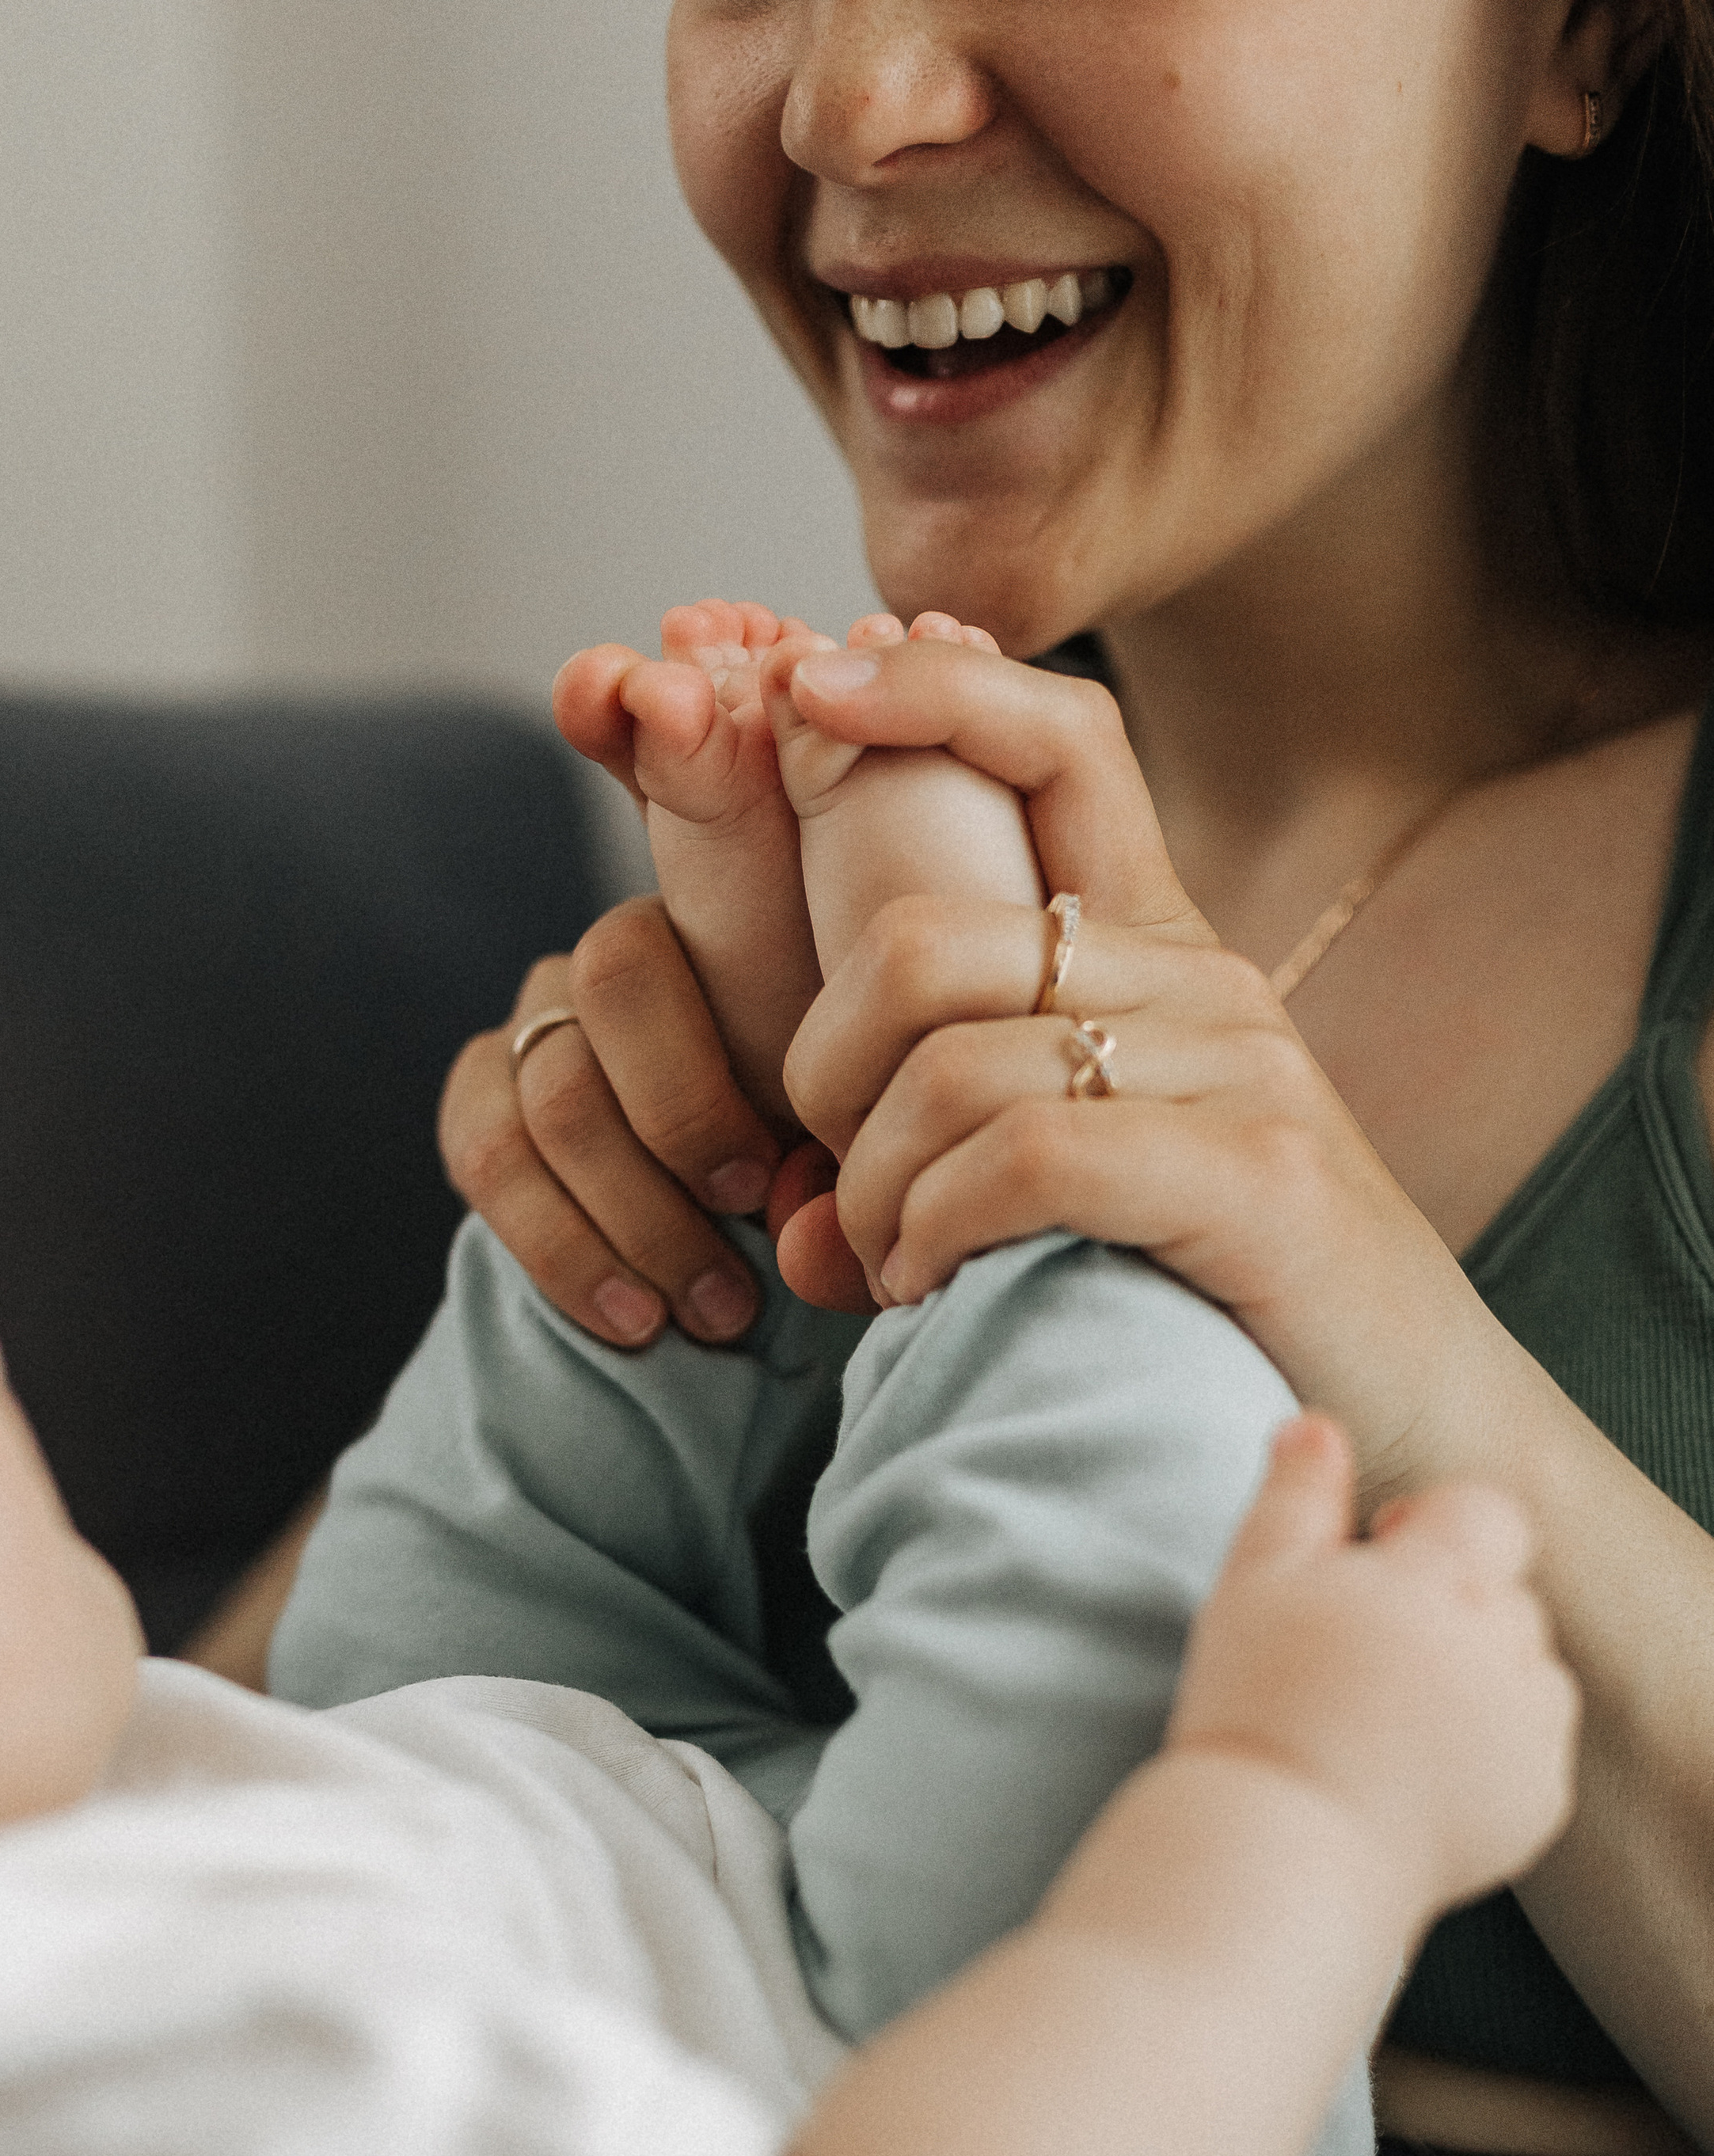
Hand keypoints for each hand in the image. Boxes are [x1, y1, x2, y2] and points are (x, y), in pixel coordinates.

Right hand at [438, 917, 787, 1349]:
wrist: (725, 1213)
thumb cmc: (806, 1165)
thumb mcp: (832, 1145)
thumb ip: (827, 1156)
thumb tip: (803, 1212)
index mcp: (713, 935)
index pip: (659, 955)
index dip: (699, 1080)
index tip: (762, 1184)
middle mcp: (609, 960)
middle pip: (607, 999)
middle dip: (676, 1141)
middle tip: (740, 1254)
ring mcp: (530, 1023)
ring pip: (552, 1104)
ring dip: (633, 1227)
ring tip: (703, 1317)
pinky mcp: (477, 1098)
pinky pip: (489, 1164)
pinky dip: (566, 1257)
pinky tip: (631, 1318)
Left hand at [771, 642, 1482, 1477]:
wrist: (1412, 1422)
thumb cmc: (1218, 1312)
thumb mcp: (1062, 1211)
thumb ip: (930, 1180)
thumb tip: (788, 1225)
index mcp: (1159, 952)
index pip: (1059, 740)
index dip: (931, 687)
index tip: (814, 687)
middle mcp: (1203, 981)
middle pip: (920, 944)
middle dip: (824, 1074)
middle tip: (834, 1185)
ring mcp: (1236, 1069)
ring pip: (950, 1067)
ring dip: (871, 1190)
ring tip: (888, 1265)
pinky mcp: (1252, 1173)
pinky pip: (1024, 1156)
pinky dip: (936, 1230)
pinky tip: (932, 1287)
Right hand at [1168, 1417, 1578, 1919]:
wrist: (1283, 1851)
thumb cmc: (1256, 1710)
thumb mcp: (1253, 1582)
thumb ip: (1297, 1494)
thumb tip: (1318, 1425)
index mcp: (1439, 1579)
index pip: (1487, 1513)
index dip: (1434, 1528)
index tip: (1380, 1567)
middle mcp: (1503, 1646)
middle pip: (1504, 1594)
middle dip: (1450, 1609)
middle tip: (1365, 1655)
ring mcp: (1530, 1728)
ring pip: (1524, 1670)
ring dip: (1475, 1678)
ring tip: (1389, 1718)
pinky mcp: (1539, 1799)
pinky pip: (1530, 1749)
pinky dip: (1489, 1753)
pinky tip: (1413, 1771)